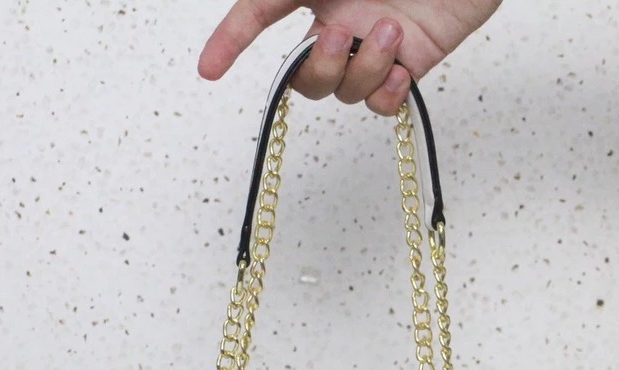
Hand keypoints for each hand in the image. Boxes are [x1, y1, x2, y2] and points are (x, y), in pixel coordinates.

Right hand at [198, 1, 504, 115]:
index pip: (260, 15)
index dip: (231, 41)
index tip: (208, 70)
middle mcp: (340, 17)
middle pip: (302, 76)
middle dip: (316, 67)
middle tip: (340, 35)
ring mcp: (373, 46)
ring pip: (343, 93)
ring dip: (362, 70)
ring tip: (391, 32)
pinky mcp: (410, 65)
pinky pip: (381, 105)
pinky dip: (387, 93)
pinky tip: (403, 65)